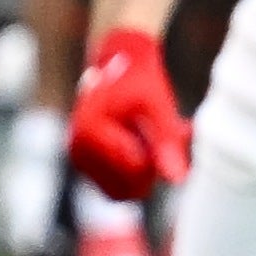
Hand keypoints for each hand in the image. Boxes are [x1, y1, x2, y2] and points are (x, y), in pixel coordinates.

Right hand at [63, 25, 189, 203]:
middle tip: (170, 138)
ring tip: (156, 142)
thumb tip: (178, 181)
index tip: (177, 131)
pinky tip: (144, 147)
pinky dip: (135, 175)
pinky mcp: (85, 166)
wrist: (118, 64)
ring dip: (146, 174)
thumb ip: (167, 142)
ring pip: (124, 191)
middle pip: (129, 187)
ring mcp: (79, 159)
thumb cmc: (140, 81)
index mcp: (90, 130)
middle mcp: (77, 148)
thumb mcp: (159, 105)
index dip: (162, 157)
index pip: (136, 169)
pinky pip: (116, 187)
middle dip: (155, 169)